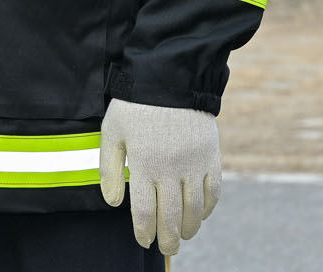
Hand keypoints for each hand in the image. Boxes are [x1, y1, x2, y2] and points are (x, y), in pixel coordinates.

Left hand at [99, 97, 219, 254]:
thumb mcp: (112, 131)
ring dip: (189, 228)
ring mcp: (194, 163)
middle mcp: (170, 169)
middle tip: (166, 247)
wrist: (172, 75)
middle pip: (170, 217)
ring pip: (194, 209)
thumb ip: (108, 168)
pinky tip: (201, 214)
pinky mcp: (211, 155)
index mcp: (143, 164)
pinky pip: (213, 190)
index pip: (143, 212)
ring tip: (183, 235)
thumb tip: (113, 202)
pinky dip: (208, 208)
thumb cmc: (136, 104)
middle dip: (168, 239)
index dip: (143, 232)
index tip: (144, 240)